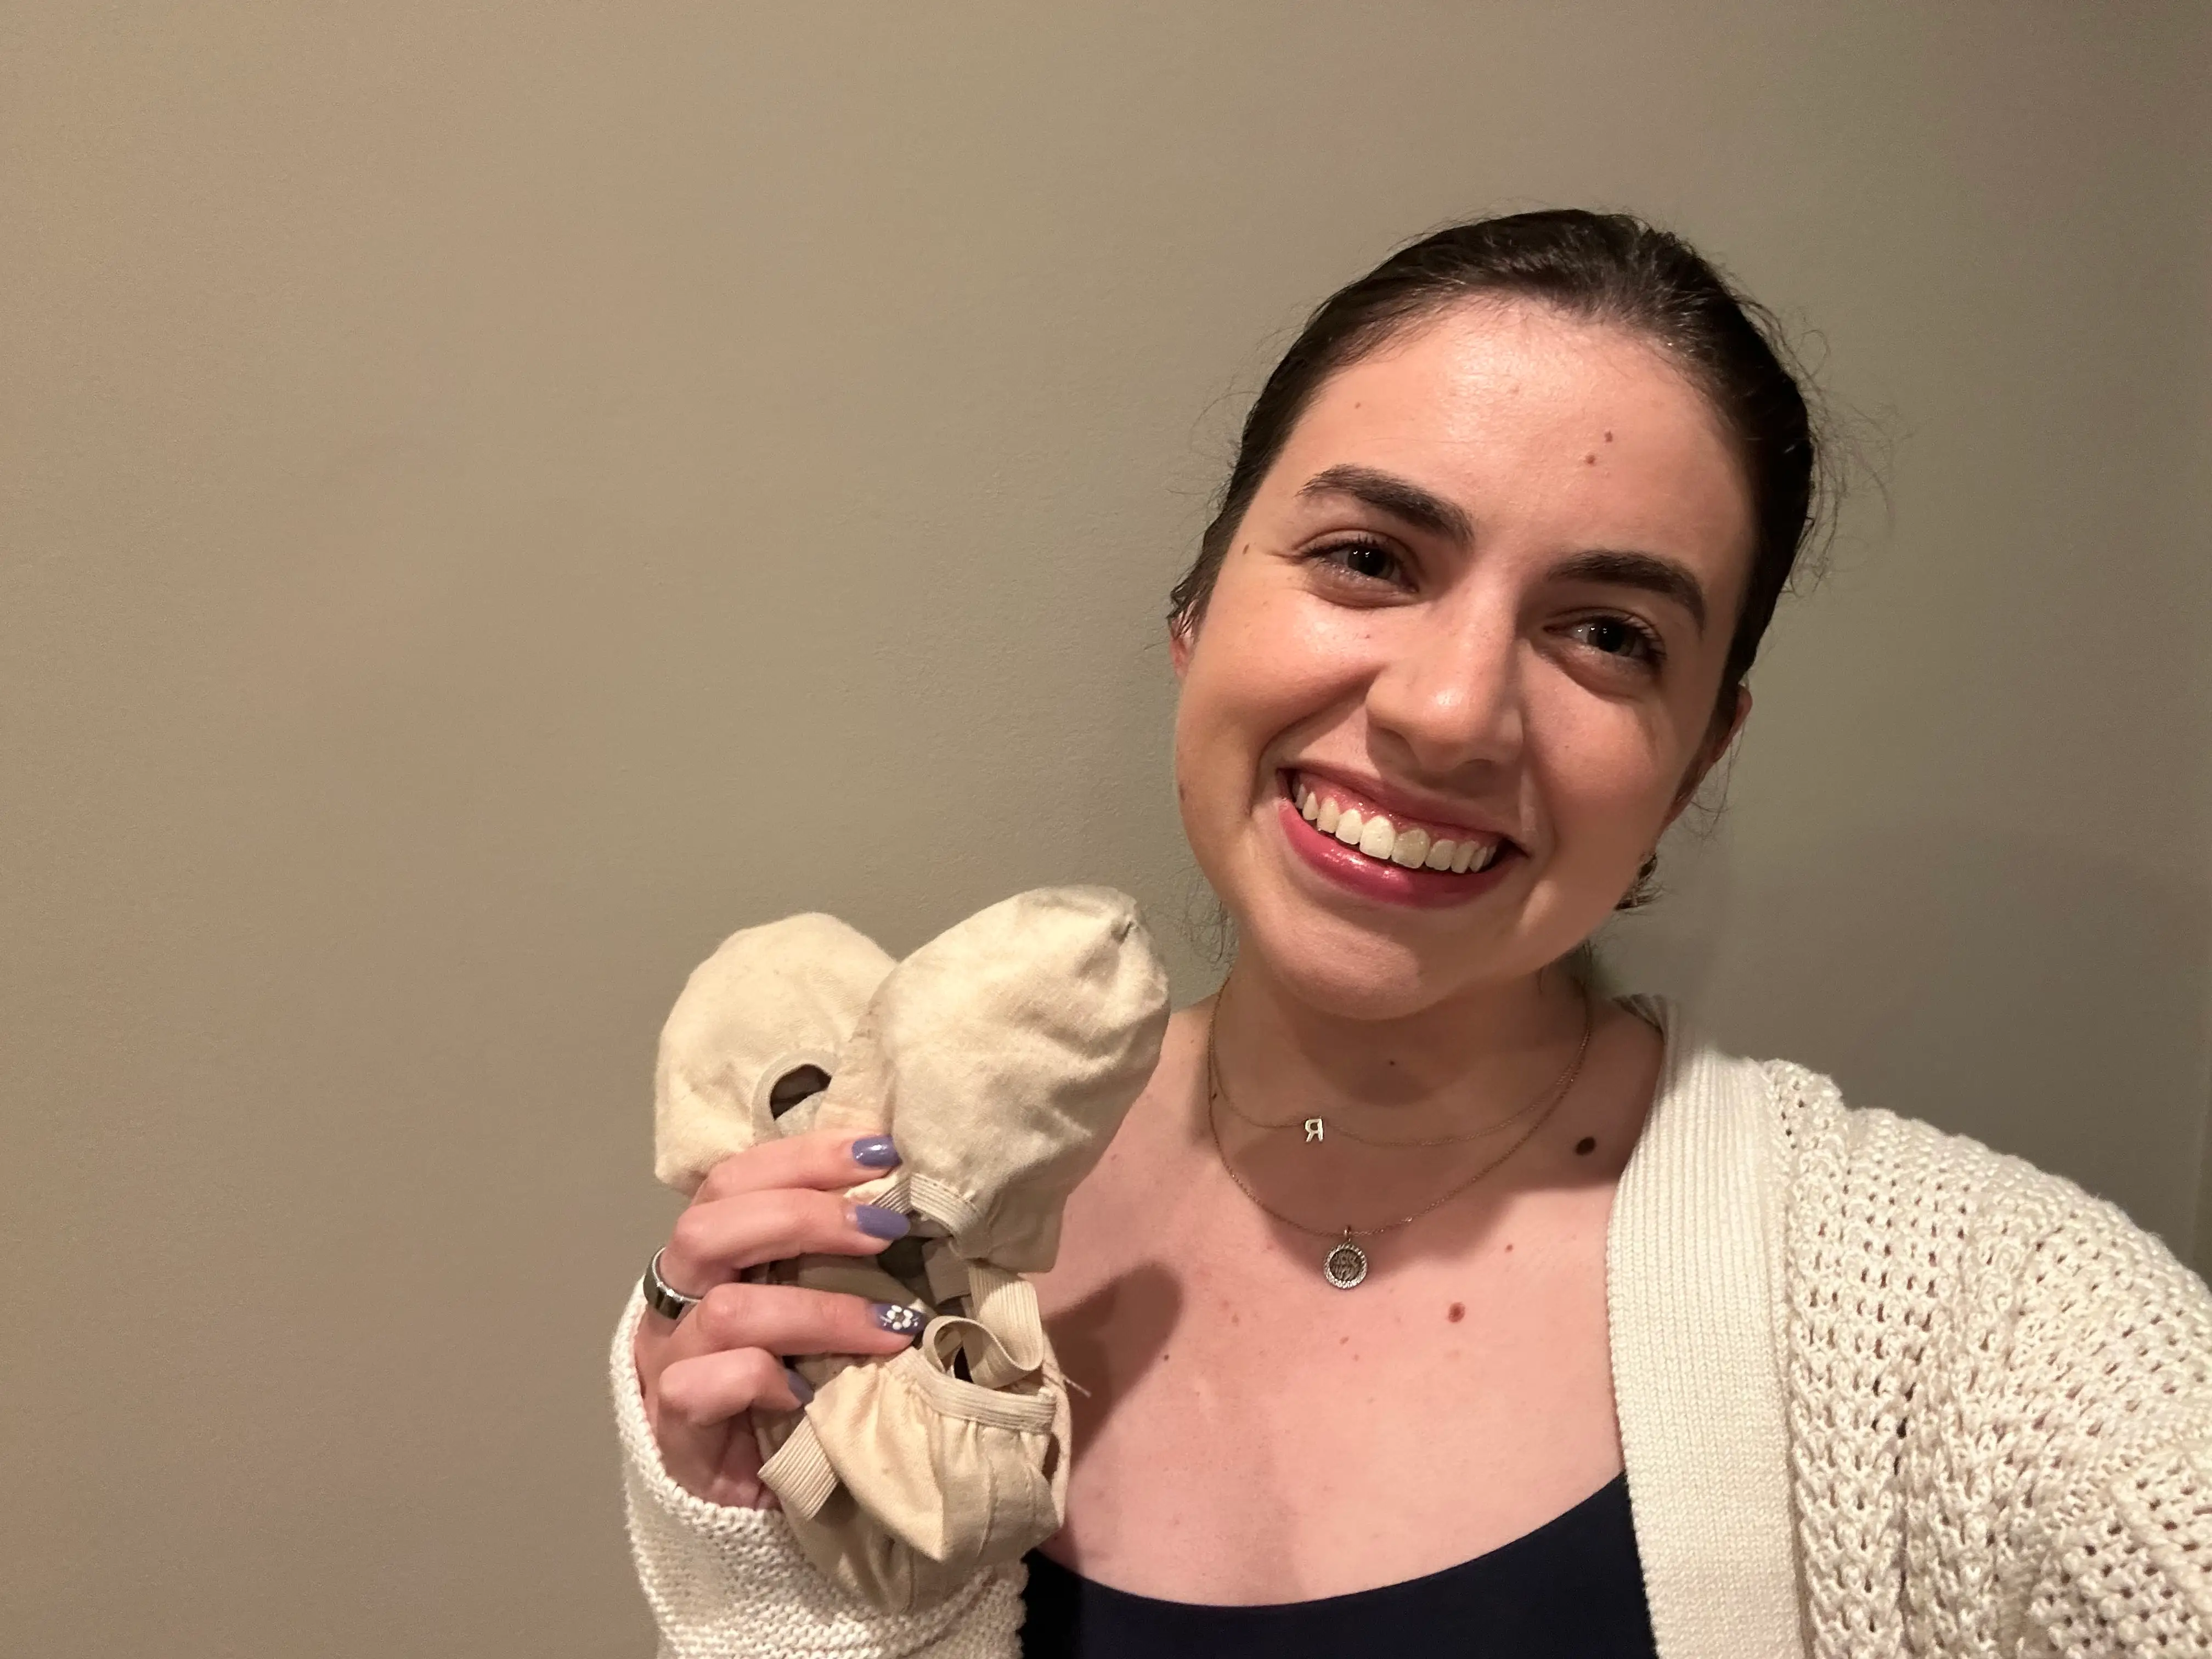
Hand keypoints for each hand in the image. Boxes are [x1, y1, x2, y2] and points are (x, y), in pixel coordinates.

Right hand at [633, 1129, 920, 1506]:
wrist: (746, 1497)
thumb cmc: (791, 1382)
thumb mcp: (817, 1306)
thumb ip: (844, 1260)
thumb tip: (921, 1206)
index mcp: (708, 1255)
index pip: (734, 1179)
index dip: (803, 1157)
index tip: (882, 1153)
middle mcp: (677, 1299)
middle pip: (708, 1227)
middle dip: (803, 1217)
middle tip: (885, 1230)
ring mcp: (668, 1363)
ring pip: (725, 1310)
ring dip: (818, 1312)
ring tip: (892, 1329)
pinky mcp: (672, 1429)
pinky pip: (702, 1387)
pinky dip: (761, 1381)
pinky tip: (805, 1396)